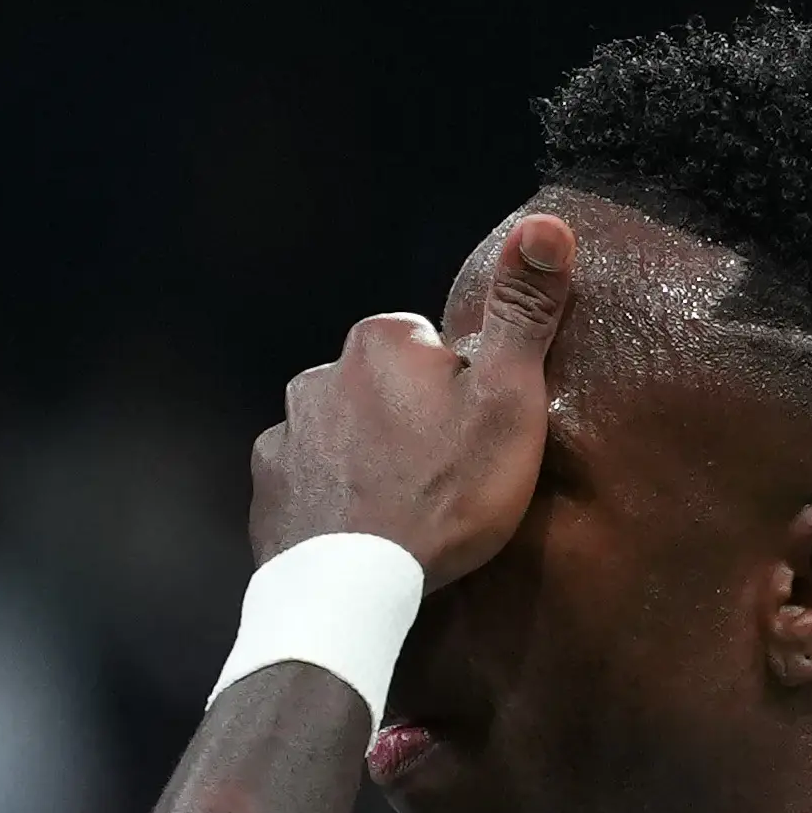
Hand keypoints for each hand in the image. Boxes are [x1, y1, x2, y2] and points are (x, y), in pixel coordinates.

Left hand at [248, 212, 574, 586]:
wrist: (356, 589)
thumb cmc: (444, 495)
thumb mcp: (508, 400)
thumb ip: (523, 312)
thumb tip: (546, 223)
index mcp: (379, 343)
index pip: (431, 349)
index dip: (458, 393)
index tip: (468, 439)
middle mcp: (318, 374)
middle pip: (382, 390)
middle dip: (408, 422)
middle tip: (440, 480)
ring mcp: (283, 434)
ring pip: (341, 433)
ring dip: (366, 460)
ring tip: (399, 511)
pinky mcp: (265, 490)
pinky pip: (305, 480)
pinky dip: (329, 498)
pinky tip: (356, 532)